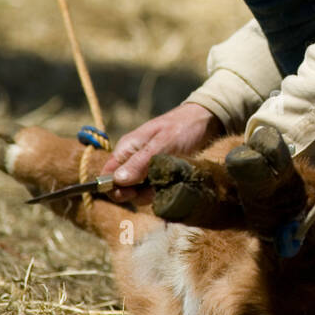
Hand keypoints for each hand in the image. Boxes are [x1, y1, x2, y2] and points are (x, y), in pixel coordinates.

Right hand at [101, 103, 222, 199]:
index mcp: (126, 149)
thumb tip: (118, 180)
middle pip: (122, 188)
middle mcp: (133, 160)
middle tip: (153, 189)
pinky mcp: (161, 175)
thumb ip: (141, 162)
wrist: (207, 120)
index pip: (107, 174)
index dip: (113, 188)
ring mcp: (147, 169)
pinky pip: (155, 190)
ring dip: (151, 194)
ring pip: (140, 192)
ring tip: (168, 184)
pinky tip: (174, 185)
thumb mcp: (163, 143)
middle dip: (135, 194)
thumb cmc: (183, 126)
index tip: (130, 193)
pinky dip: (163, 191)